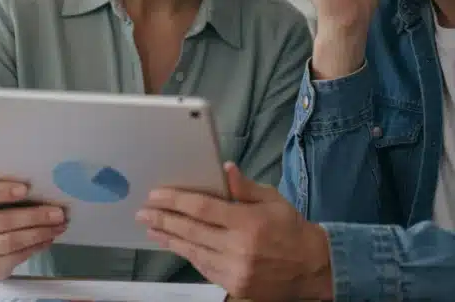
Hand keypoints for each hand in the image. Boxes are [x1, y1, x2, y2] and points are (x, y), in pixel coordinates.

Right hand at [0, 173, 66, 278]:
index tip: (26, 188)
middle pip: (2, 221)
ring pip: (12, 242)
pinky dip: (36, 247)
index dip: (2, 191)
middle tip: (59, 212)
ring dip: (40, 233)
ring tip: (60, 225)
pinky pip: (17, 257)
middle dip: (34, 216)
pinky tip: (49, 238)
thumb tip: (21, 158)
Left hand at [136, 163, 334, 300]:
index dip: (175, 200)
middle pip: (191, 230)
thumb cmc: (291, 229)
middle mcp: (239, 247)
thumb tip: (224, 168)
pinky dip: (188, 254)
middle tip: (143, 212)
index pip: (202, 208)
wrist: (311, 267)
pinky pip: (203, 267)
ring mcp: (235, 269)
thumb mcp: (273, 200)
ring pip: (193, 251)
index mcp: (248, 222)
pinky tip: (176, 245)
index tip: (155, 195)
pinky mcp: (234, 285)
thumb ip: (245, 187)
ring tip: (152, 229)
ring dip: (169, 239)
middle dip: (163, 219)